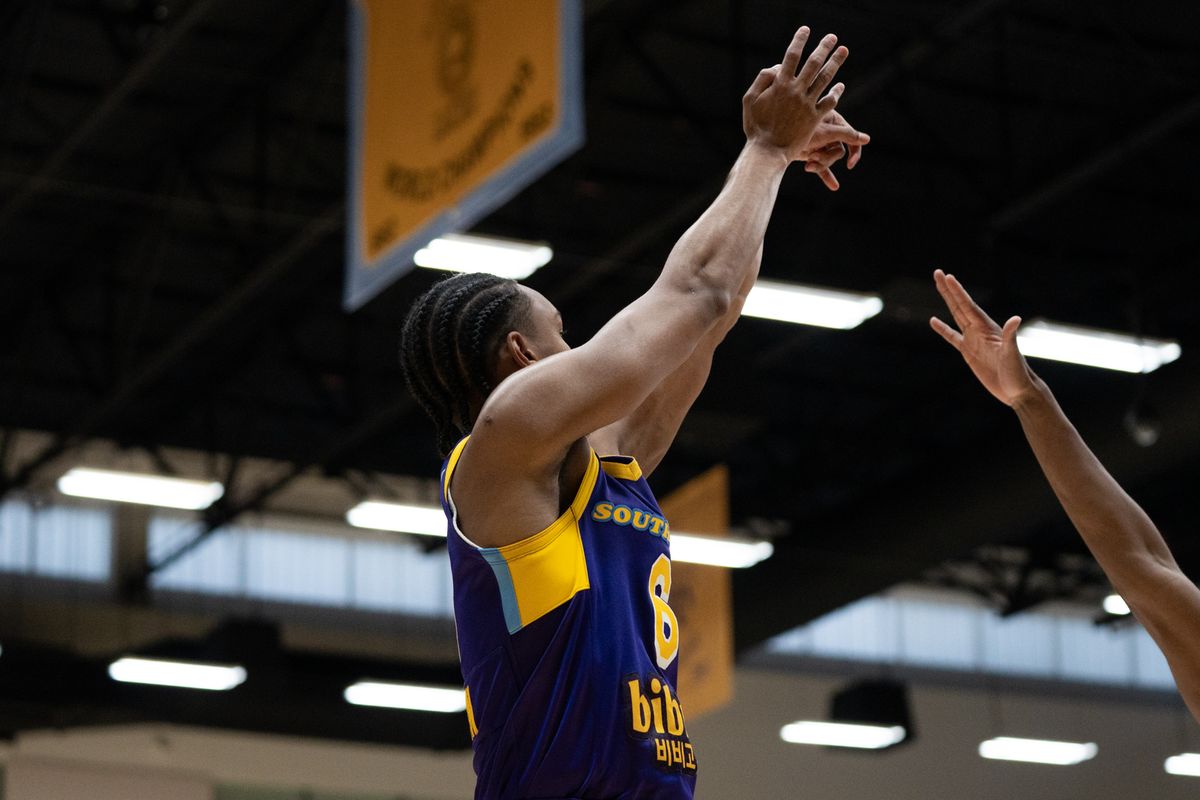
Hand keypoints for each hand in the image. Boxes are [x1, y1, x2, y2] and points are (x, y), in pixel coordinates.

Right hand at [742, 27, 848, 162]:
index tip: (805, 30)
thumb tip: (777, 67)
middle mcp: (796, 91)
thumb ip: (762, 80)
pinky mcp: (815, 118)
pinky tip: (841, 86)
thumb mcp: (750, 100)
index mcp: (780, 84)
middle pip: (813, 63)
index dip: (799, 40)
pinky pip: (829, 102)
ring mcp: (807, 104)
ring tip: (843, 51)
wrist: (768, 152)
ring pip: (825, 78)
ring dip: (836, 62)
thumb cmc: (756, 127)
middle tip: (833, 37)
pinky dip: (836, 92)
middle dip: (824, 47)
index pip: (792, 56)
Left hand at [799, 110, 869, 189]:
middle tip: (813, 156)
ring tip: (808, 166)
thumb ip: (846, 135)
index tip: (850, 165)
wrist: (771, 137)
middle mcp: (827, 131)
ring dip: (821, 165)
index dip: (854, 152)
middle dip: (827, 158)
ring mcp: (818, 143)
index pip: (851, 137)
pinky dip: (826, 175)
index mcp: (833, 120)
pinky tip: (834, 186)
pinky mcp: (810, 154)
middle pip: (838, 151)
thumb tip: (867, 139)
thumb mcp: (825, 132)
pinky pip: (821, 167)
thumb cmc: (797, 127)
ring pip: (828, 160)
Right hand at [929, 269, 1039, 406]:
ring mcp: (973, 340)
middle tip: (938, 273)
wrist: (1018, 391)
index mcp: (987, 328)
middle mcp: (979, 330)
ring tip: (938, 287)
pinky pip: (952, 337)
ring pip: (956, 316)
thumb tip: (1015, 318)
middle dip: (949, 290)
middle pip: (960, 306)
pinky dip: (943, 329)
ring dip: (947, 301)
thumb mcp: (1013, 354)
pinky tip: (934, 321)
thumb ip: (1011, 336)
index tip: (947, 277)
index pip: (969, 306)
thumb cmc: (1018, 373)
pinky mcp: (968, 353)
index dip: (958, 292)